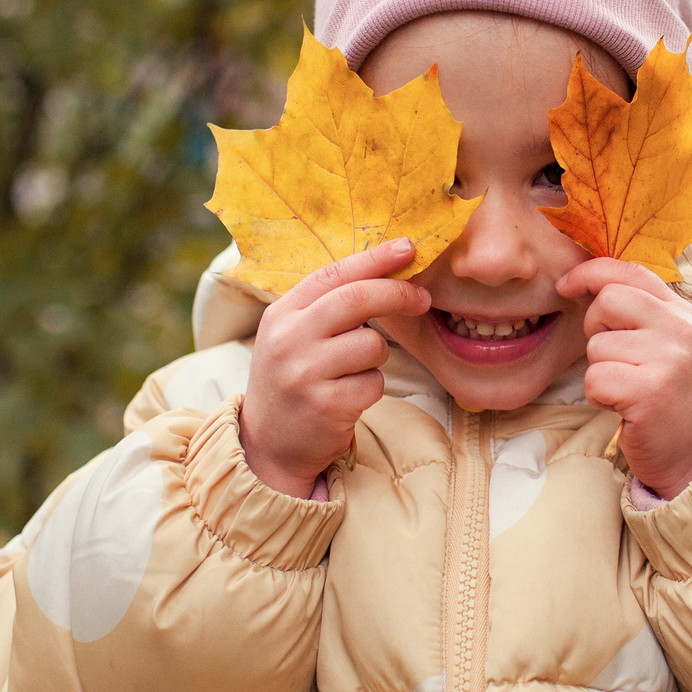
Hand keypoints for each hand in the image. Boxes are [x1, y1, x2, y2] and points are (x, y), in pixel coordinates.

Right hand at [240, 239, 429, 497]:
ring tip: (353, 371)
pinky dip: (371, 388)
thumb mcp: (294, 335)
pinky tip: (348, 397)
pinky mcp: (326, 405)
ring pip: (372, 344)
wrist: (269, 444)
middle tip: (422, 298)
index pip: (333, 275)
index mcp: (281, 314)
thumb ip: (328, 306)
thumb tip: (386, 272)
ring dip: (377, 356)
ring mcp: (305, 373)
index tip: (408, 248)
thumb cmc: (293, 379)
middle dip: (397, 294)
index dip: (374, 259)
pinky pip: (374, 383)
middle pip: (356, 300)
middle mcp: (288, 339)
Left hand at [556, 257, 691, 500]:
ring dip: (600, 370)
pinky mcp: (649, 392)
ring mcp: (668, 360)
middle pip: (607, 301)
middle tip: (615, 358)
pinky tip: (622, 404)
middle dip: (595, 329)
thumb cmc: (667, 393)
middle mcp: (679, 329)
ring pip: (596, 345)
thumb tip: (585, 280)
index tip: (566, 284)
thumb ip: (637, 310)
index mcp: (681, 312)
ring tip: (627, 387)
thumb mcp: (664, 342)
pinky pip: (595, 378)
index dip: (590, 272)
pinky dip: (599, 395)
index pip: (629, 271)